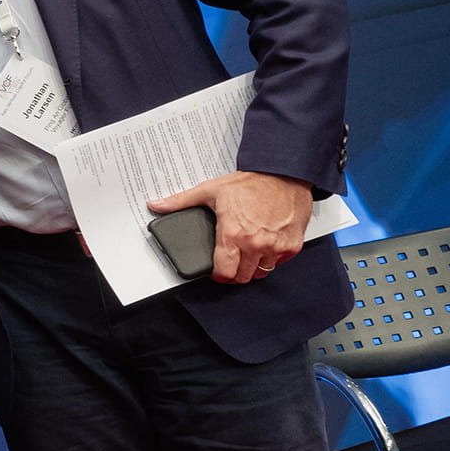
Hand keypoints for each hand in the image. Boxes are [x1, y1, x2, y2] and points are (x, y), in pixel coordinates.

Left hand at [149, 171, 313, 284]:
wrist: (284, 173)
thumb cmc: (251, 182)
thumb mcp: (210, 190)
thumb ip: (181, 201)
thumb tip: (157, 205)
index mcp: (234, 235)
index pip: (225, 274)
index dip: (218, 276)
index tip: (217, 271)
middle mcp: (256, 244)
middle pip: (242, 277)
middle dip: (234, 273)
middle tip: (231, 261)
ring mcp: (276, 246)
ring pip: (261, 272)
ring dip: (253, 267)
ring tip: (247, 253)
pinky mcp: (292, 245)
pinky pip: (280, 263)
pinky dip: (272, 258)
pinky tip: (266, 245)